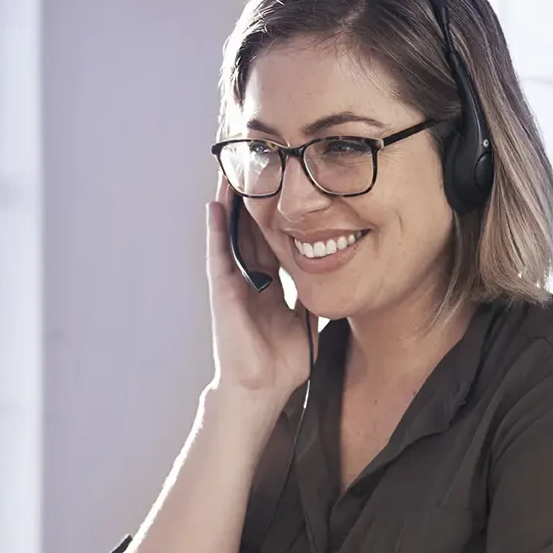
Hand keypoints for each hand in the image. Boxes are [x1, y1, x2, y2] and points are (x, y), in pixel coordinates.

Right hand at [205, 173, 310, 402]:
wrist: (262, 388)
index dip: (280, 215)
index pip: (276, 240)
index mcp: (271, 286)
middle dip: (256, 198)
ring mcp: (234, 282)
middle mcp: (251, 279)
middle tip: (259, 164)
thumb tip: (336, 275)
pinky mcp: (222, 289)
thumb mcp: (309, 320)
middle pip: (253, 229)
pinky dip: (217, 229)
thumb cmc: (283, 363)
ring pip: (234, 233)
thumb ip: (315, 295)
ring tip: (234, 169)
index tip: (287, 187)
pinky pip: (218, 252)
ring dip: (233, 203)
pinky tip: (216, 203)